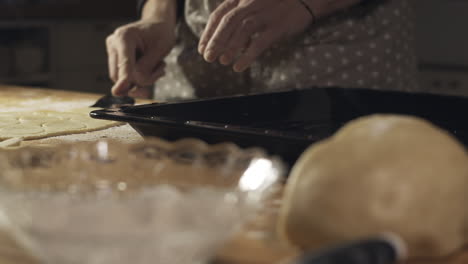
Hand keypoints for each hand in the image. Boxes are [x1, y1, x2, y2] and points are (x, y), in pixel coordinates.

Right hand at [106, 20, 175, 96]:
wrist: (158, 26)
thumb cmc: (160, 34)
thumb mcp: (159, 51)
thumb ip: (146, 68)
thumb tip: (133, 83)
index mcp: (124, 37)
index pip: (124, 63)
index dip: (124, 78)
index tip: (120, 91)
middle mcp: (114, 44)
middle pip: (119, 75)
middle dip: (139, 80)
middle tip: (160, 71)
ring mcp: (113, 52)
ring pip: (122, 78)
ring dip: (141, 80)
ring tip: (158, 66)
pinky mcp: (117, 59)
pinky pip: (125, 77)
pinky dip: (139, 77)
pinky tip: (152, 67)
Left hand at [198, 0, 312, 72]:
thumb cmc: (277, 4)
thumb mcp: (254, 2)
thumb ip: (238, 14)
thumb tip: (222, 39)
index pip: (219, 15)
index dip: (208, 33)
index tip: (202, 49)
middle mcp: (251, 2)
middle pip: (227, 22)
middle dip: (215, 41)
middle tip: (208, 58)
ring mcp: (266, 13)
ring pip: (242, 30)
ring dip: (230, 48)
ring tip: (223, 62)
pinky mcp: (278, 26)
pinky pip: (259, 42)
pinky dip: (247, 56)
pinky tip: (239, 67)